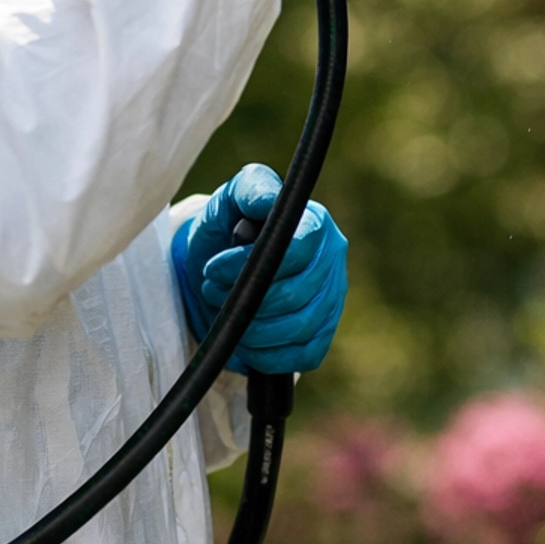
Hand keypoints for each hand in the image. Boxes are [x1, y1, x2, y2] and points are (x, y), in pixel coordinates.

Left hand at [172, 164, 347, 373]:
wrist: (218, 267)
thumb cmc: (227, 227)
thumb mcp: (231, 199)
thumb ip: (251, 188)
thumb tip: (269, 202)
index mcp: (317, 223)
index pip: (298, 250)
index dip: (253, 264)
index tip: (213, 268)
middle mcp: (333, 260)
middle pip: (296, 294)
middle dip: (246, 299)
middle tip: (212, 291)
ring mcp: (333, 299)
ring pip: (299, 327)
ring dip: (251, 327)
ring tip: (226, 313)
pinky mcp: (323, 333)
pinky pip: (305, 355)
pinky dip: (269, 354)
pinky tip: (245, 342)